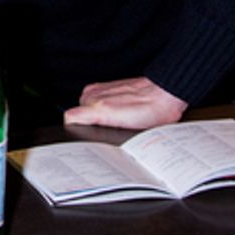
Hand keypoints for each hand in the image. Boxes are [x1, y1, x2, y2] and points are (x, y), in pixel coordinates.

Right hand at [63, 77, 186, 129]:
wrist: (165, 93)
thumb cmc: (154, 111)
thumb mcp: (132, 134)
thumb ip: (109, 139)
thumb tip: (95, 148)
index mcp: (97, 107)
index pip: (70, 120)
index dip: (77, 132)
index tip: (86, 138)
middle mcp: (93, 95)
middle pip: (79, 116)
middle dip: (91, 125)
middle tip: (110, 131)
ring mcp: (98, 89)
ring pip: (86, 109)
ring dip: (98, 117)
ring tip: (117, 121)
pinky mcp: (104, 86)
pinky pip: (94, 101)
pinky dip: (103, 108)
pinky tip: (119, 113)